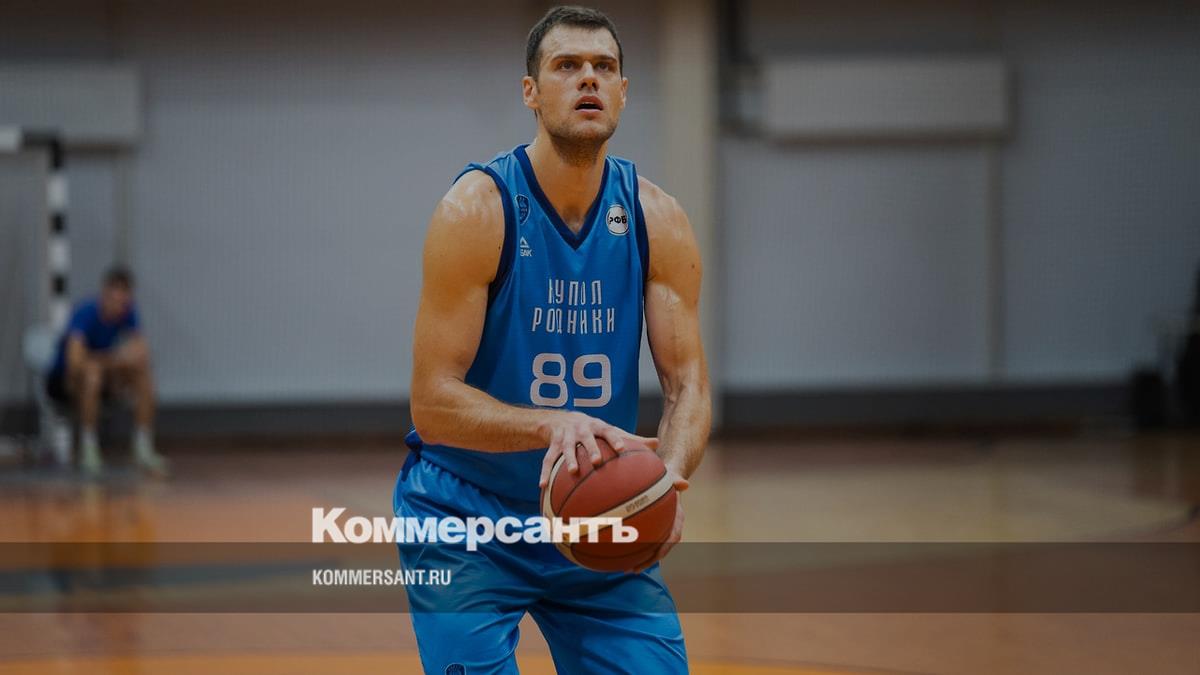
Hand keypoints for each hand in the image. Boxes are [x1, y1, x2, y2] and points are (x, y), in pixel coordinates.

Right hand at [537, 411, 658, 488]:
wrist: (560, 419)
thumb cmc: (593, 430)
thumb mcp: (609, 430)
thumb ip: (632, 439)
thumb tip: (656, 444)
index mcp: (598, 426)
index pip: (608, 430)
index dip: (614, 438)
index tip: (621, 448)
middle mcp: (581, 430)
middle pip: (586, 439)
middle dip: (591, 448)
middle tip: (596, 461)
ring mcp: (566, 437)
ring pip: (567, 448)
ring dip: (569, 459)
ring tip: (572, 472)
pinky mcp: (552, 445)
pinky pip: (548, 460)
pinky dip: (545, 472)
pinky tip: (543, 486)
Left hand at [629, 466, 688, 572]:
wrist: (668, 480)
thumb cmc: (668, 478)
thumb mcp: (672, 477)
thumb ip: (677, 480)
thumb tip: (685, 484)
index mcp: (677, 519)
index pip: (673, 537)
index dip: (664, 549)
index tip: (655, 557)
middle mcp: (671, 528)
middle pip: (661, 550)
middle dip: (648, 561)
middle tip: (634, 570)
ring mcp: (661, 530)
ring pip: (652, 550)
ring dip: (640, 560)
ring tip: (625, 569)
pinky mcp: (653, 530)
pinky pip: (644, 542)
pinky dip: (634, 549)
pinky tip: (619, 553)